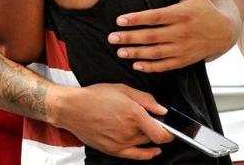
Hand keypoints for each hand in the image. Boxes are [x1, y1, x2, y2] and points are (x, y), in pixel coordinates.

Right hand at [48, 83, 172, 159]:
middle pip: (153, 136)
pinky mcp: (113, 150)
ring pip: (144, 143)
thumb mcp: (122, 89)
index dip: (170, 131)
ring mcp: (121, 142)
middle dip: (155, 128)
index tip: (170, 127)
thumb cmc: (94, 96)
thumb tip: (162, 109)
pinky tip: (153, 151)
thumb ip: (145, 99)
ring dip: (147, 136)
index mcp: (133, 113)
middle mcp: (129, 130)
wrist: (72, 108)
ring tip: (137, 125)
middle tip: (149, 120)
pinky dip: (147, 154)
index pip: (162, 132)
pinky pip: (136, 156)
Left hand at [109, 0, 234, 71]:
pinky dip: (151, 67)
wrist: (225, 32)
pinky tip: (136, 65)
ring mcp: (183, 48)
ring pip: (156, 53)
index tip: (119, 20)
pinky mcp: (185, 60)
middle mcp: (182, 32)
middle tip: (111, 38)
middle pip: (152, 36)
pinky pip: (166, 66)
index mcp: (182, 14)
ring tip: (119, 51)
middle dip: (130, 38)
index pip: (155, 17)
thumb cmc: (205, 9)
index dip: (137, 19)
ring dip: (137, 53)